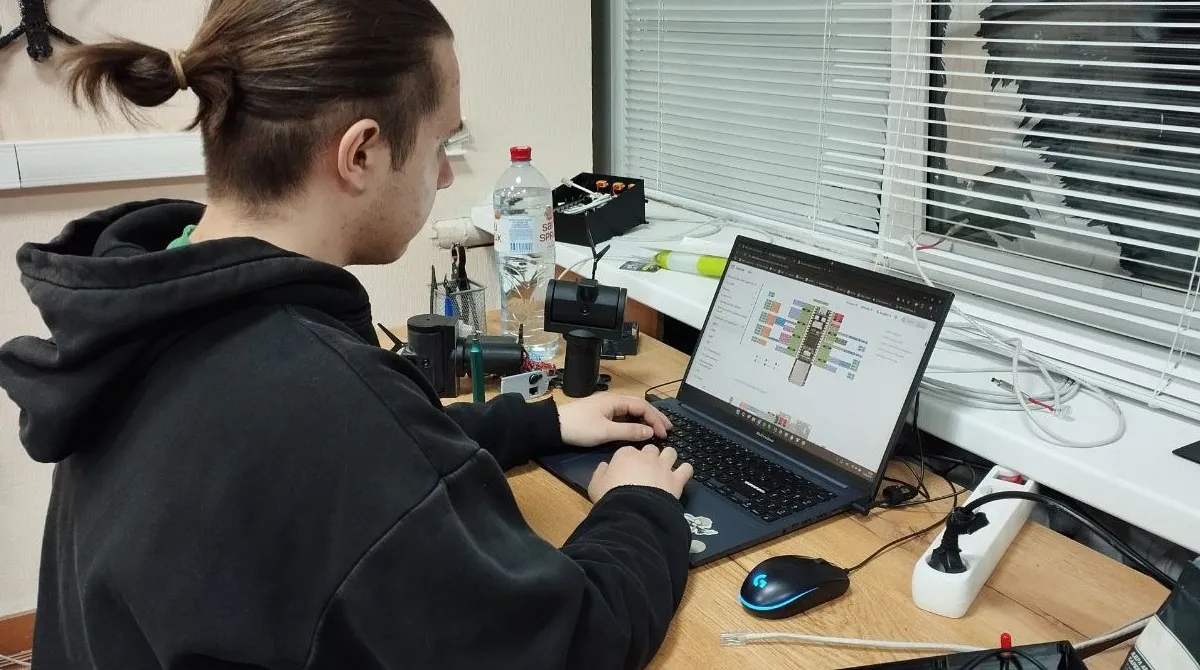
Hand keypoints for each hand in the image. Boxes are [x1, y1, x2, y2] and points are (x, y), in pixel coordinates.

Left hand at [557, 392, 672, 447]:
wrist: (554, 427)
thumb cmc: (579, 427)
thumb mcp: (606, 432)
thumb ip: (629, 432)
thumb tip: (650, 432)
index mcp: (616, 400)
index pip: (643, 407)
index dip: (656, 420)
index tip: (665, 433)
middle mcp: (614, 400)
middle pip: (640, 407)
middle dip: (655, 417)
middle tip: (669, 429)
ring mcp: (607, 406)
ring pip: (632, 411)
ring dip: (646, 420)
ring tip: (658, 430)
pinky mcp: (602, 414)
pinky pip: (624, 416)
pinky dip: (635, 423)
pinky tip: (639, 430)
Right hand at [587, 445, 693, 501]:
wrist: (632, 511)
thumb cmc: (611, 497)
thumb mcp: (595, 485)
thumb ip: (600, 473)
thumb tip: (604, 466)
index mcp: (626, 454)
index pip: (629, 450)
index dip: (629, 460)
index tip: (628, 469)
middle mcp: (646, 456)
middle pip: (651, 449)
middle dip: (650, 457)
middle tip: (646, 469)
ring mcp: (663, 466)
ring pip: (670, 452)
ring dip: (668, 458)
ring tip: (665, 468)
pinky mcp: (676, 479)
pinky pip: (686, 469)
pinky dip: (685, 471)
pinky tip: (681, 476)